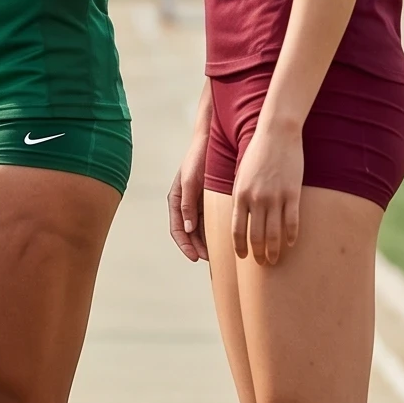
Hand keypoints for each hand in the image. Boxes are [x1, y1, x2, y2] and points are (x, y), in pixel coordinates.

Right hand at [167, 121, 210, 262]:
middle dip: (198, 247)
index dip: (185, 245)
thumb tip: (187, 228)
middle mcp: (185, 204)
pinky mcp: (209, 200)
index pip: (177, 229)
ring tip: (220, 253)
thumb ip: (187, 205)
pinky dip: (216, 230)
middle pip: (189, 233)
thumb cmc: (198, 160)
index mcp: (176, 200)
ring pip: (200, 229)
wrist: (211, 142)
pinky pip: (211, 220)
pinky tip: (227, 237)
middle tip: (211, 260)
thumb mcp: (190, 182)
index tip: (196, 257)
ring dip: (207, 241)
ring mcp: (197, 203)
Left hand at [230, 121, 301, 264]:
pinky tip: (291, 243)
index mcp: (239, 195)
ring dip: (273, 250)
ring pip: (273, 232)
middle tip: (261, 264)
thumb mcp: (240, 175)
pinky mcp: (292, 193)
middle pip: (255, 235)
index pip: (236, 229)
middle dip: (257, 253)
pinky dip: (291, 235)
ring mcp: (275, 197)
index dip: (239, 246)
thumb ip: (239, 195)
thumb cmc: (257, 154)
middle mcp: (255, 199)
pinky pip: (292, 220)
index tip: (241, 257)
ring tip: (274, 260)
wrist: (276, 134)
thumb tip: (238, 215)